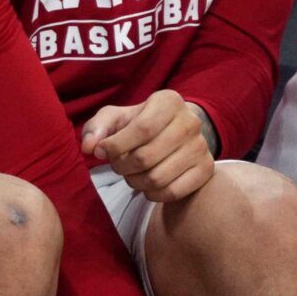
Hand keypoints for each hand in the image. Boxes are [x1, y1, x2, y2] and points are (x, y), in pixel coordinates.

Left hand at [81, 89, 214, 202]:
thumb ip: (97, 128)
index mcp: (169, 101)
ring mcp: (201, 147)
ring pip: (157, 178)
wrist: (173, 134)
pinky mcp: (206, 170)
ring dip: (134, 182)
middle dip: (121, 166)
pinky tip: (146, 184)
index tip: (100, 152)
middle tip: (116, 165)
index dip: (116, 146)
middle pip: (146, 157)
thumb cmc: (138, 124)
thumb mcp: (115, 118)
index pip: (142, 129)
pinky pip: (173, 192)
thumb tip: (89, 147)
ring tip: (130, 173)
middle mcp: (191, 122)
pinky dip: (152, 194)